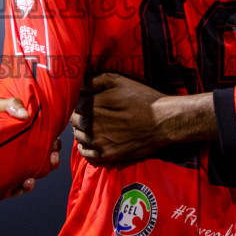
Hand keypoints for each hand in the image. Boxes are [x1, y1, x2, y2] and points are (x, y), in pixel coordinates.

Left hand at [0, 97, 58, 193]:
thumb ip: (10, 104)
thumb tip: (25, 115)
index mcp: (25, 135)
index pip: (47, 141)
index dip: (55, 143)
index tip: (55, 142)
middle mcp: (21, 152)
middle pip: (44, 160)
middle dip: (52, 161)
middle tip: (51, 158)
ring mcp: (11, 167)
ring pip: (31, 176)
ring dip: (35, 179)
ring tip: (31, 178)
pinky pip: (14, 189)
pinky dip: (19, 190)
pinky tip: (19, 186)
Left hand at [71, 74, 209, 163]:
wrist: (162, 122)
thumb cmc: (142, 99)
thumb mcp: (118, 81)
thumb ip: (94, 80)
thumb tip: (77, 82)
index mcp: (91, 106)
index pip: (72, 103)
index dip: (79, 100)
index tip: (87, 99)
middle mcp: (90, 125)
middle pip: (74, 120)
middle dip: (79, 115)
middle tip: (90, 111)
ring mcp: (97, 142)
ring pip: (78, 136)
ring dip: (82, 130)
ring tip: (93, 124)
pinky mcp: (106, 155)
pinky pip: (85, 153)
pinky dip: (84, 147)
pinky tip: (91, 141)